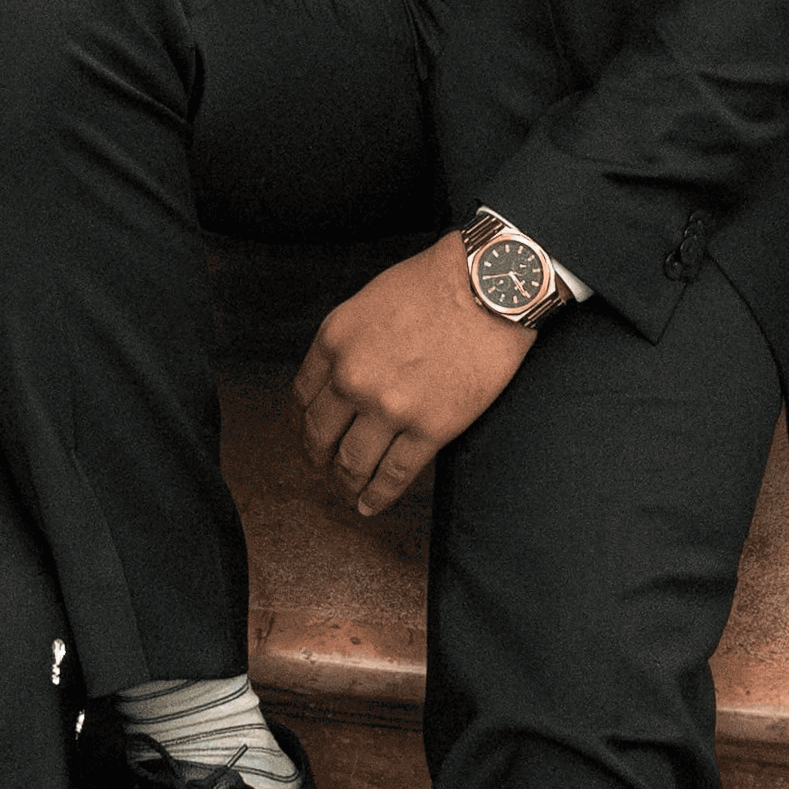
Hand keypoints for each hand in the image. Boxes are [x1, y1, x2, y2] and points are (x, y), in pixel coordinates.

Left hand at [294, 232, 533, 516]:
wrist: (486, 289)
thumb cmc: (434, 284)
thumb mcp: (368, 301)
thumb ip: (349, 341)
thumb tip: (341, 375)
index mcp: (334, 341)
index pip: (303, 396)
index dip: (303, 421)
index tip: (308, 431)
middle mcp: (353, 378)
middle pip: (320, 434)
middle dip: (318, 456)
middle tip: (321, 467)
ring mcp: (390, 408)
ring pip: (352, 462)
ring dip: (345, 482)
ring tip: (347, 491)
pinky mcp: (429, 430)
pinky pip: (394, 475)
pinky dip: (378, 496)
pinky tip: (370, 505)